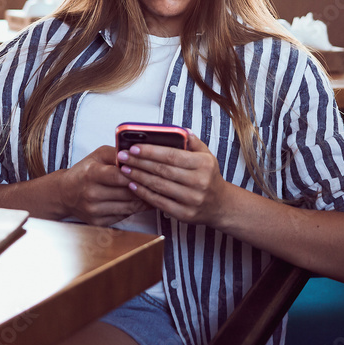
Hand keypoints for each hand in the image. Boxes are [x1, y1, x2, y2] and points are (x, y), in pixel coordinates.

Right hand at [59, 145, 151, 226]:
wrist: (65, 193)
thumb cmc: (84, 172)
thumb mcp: (97, 155)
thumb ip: (117, 153)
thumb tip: (137, 154)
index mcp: (91, 174)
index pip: (118, 176)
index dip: (136, 174)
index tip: (149, 171)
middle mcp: (91, 194)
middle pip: (127, 193)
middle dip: (144, 188)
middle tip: (160, 183)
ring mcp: (94, 210)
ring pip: (129, 207)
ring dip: (144, 200)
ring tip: (155, 193)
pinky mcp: (98, 222)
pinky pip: (124, 216)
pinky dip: (135, 209)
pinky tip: (142, 202)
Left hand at [116, 132, 231, 228]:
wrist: (220, 206)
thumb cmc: (208, 177)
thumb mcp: (207, 156)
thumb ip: (193, 142)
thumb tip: (181, 130)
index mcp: (203, 164)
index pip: (172, 155)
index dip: (151, 151)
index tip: (133, 147)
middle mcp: (199, 182)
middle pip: (163, 170)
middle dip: (139, 162)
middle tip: (122, 157)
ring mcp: (192, 199)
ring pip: (159, 186)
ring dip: (138, 176)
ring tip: (124, 169)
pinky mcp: (184, 214)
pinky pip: (159, 202)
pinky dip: (144, 193)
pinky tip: (132, 185)